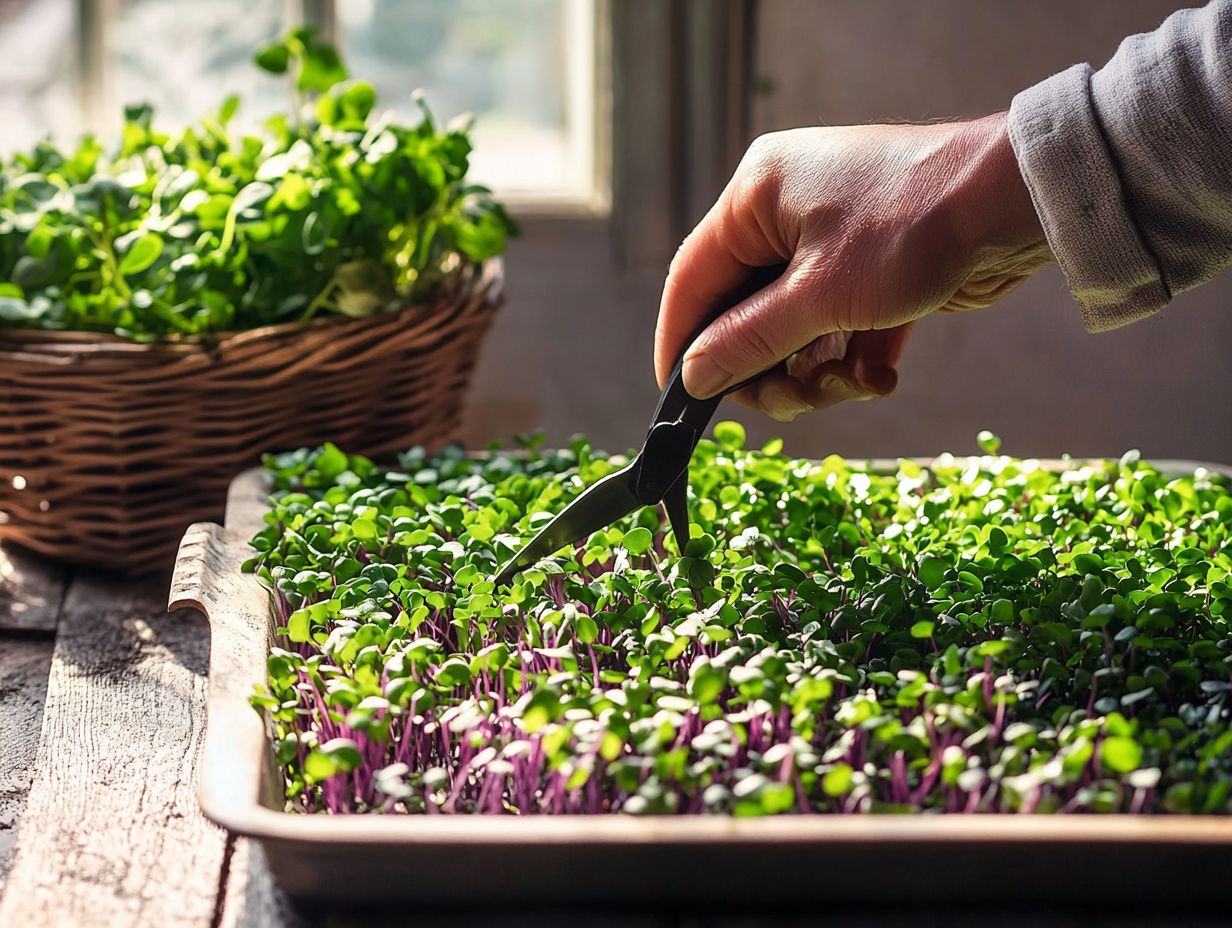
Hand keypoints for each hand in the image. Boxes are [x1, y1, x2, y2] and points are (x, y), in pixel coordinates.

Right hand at [654, 112, 1051, 420]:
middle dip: (769, 370)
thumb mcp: (819, 296)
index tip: (678, 401)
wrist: (1021, 204)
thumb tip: (691, 377)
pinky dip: (853, 363)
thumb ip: (748, 340)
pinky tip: (881, 378)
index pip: (691, 281)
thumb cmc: (913, 229)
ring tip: (853, 386)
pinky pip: (838, 332)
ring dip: (816, 374)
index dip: (680, 344)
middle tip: (793, 404)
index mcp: (756, 198)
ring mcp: (830, 245)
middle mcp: (785, 217)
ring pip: (793, 333)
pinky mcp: (872, 273)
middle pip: (742, 316)